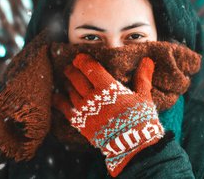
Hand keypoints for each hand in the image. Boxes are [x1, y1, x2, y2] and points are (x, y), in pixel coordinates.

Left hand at [53, 53, 163, 176]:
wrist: (133, 146)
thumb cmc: (141, 120)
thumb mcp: (144, 96)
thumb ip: (143, 77)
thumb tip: (148, 60)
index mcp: (108, 88)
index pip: (90, 68)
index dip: (83, 60)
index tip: (79, 57)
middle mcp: (93, 97)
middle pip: (77, 78)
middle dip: (72, 70)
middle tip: (71, 66)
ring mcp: (85, 111)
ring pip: (70, 92)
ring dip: (68, 83)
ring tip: (67, 79)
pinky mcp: (81, 124)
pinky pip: (65, 110)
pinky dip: (59, 102)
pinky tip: (55, 97)